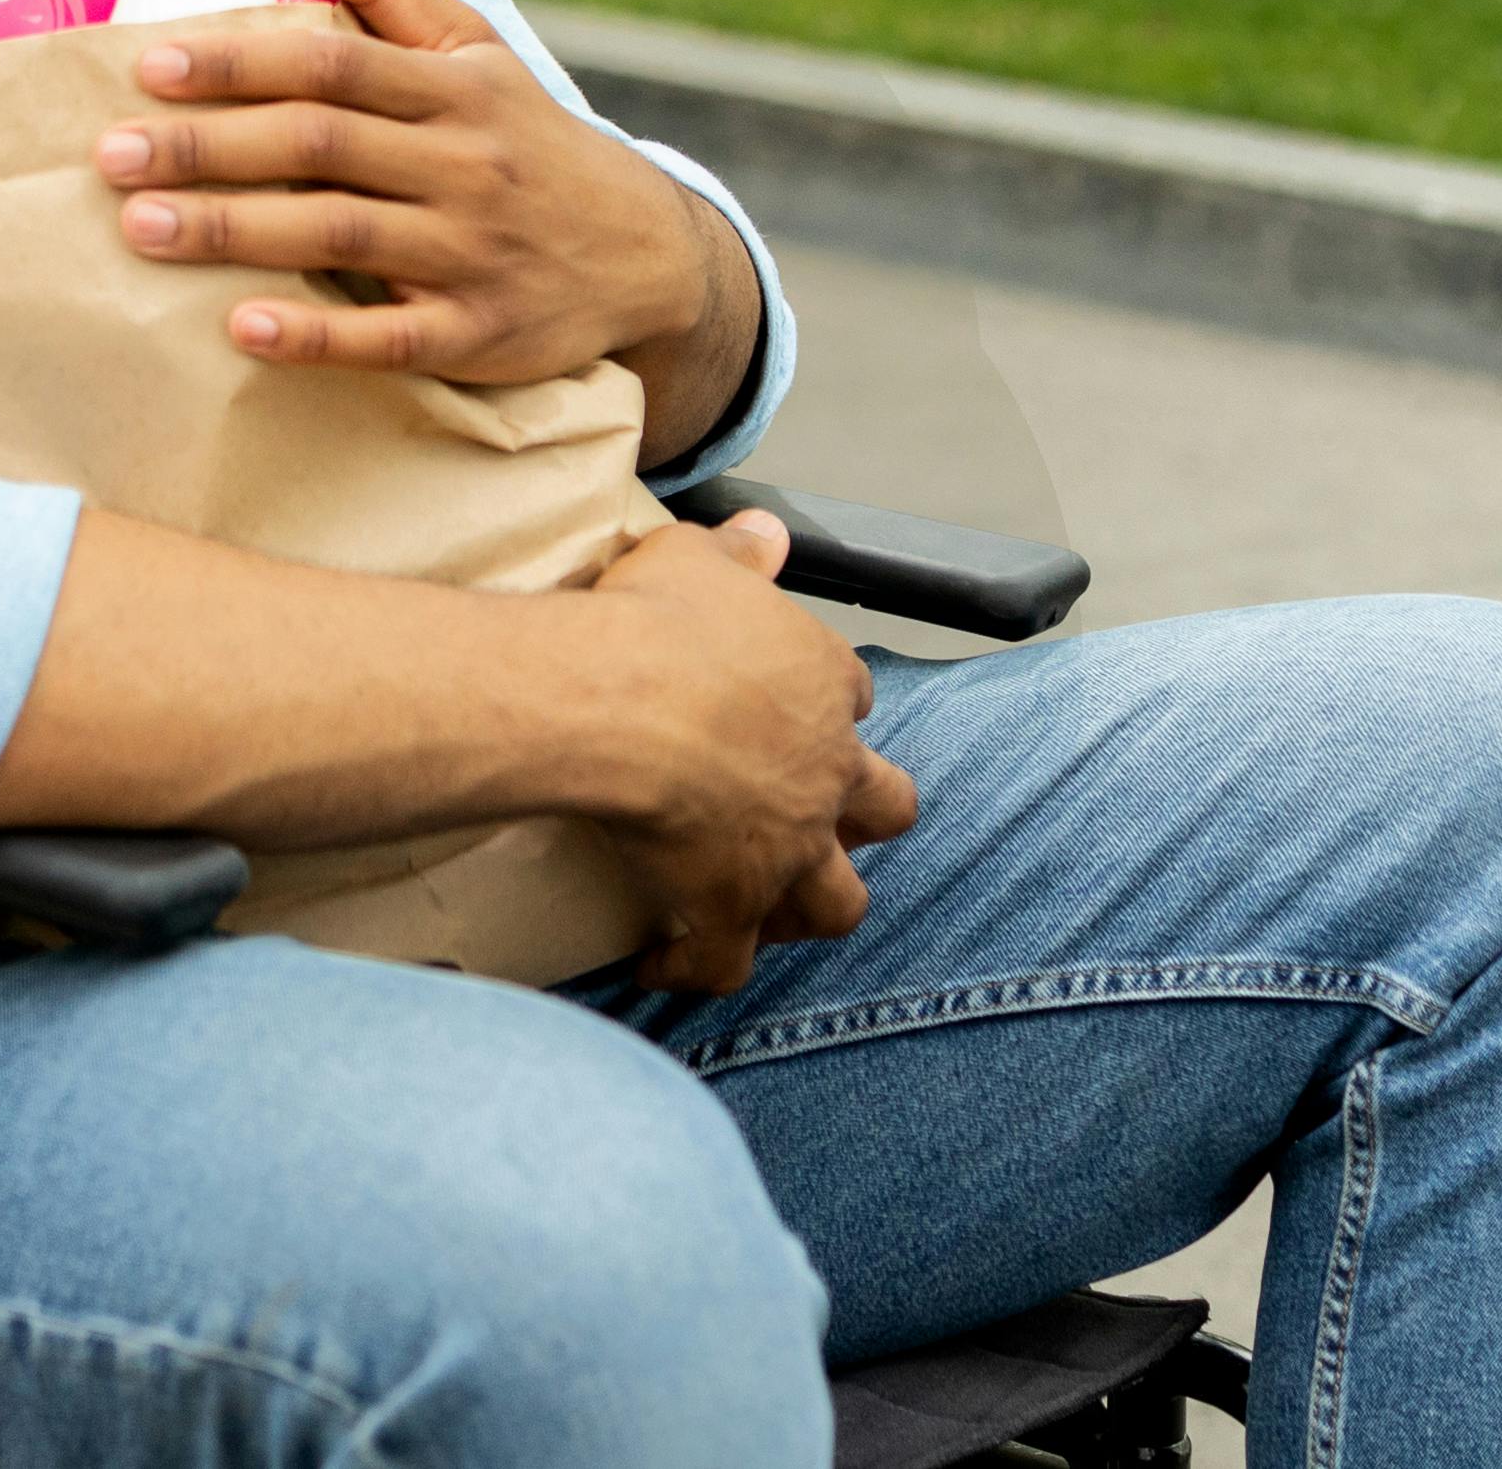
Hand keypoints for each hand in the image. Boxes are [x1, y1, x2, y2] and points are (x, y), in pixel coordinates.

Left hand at [99, 0, 757, 418]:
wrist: (647, 255)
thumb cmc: (528, 140)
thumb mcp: (474, 53)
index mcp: (453, 88)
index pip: (332, 64)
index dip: (240, 63)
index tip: (150, 66)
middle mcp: (463, 164)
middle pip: (320, 145)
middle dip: (209, 147)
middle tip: (110, 152)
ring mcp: (471, 253)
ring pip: (339, 235)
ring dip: (234, 231)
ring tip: (140, 227)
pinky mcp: (477, 335)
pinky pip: (388, 338)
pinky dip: (316, 336)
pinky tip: (242, 328)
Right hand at [577, 509, 922, 991]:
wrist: (615, 701)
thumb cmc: (652, 622)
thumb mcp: (695, 559)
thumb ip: (738, 553)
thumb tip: (767, 532)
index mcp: (821, 684)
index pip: (852, 694)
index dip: (828, 702)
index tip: (791, 704)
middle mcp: (824, 773)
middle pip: (886, 807)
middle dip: (866, 812)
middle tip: (823, 811)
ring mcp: (786, 849)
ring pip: (839, 903)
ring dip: (813, 905)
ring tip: (773, 904)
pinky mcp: (730, 906)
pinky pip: (725, 962)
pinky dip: (696, 970)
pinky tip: (661, 966)